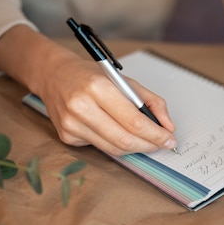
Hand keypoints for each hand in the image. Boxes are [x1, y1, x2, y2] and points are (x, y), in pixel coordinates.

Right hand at [38, 46, 176, 155]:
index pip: (133, 120)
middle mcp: (81, 107)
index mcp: (97, 87)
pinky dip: (114, 144)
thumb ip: (150, 101)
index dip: (155, 134)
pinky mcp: (66, 136)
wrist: (54, 76)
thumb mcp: (123, 80)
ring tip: (146, 142)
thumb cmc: (90, 76)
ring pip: (113, 148)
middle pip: (124, 139)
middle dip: (148, 145)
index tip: (169, 138)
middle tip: (161, 144)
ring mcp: (71, 124)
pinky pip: (99, 147)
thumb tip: (168, 126)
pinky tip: (117, 134)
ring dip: (134, 148)